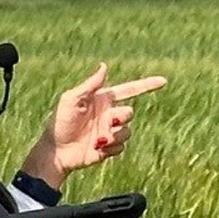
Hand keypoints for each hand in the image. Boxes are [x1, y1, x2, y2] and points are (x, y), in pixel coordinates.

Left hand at [28, 64, 164, 184]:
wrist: (56, 150)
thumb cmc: (59, 122)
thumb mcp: (71, 99)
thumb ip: (89, 85)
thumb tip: (104, 67)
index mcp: (103, 100)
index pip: (129, 90)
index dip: (146, 86)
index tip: (163, 81)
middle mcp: (109, 114)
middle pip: (130, 112)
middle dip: (121, 117)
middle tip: (108, 121)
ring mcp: (110, 131)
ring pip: (127, 131)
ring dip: (115, 135)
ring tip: (98, 140)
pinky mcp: (110, 148)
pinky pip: (122, 146)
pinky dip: (111, 148)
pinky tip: (97, 149)